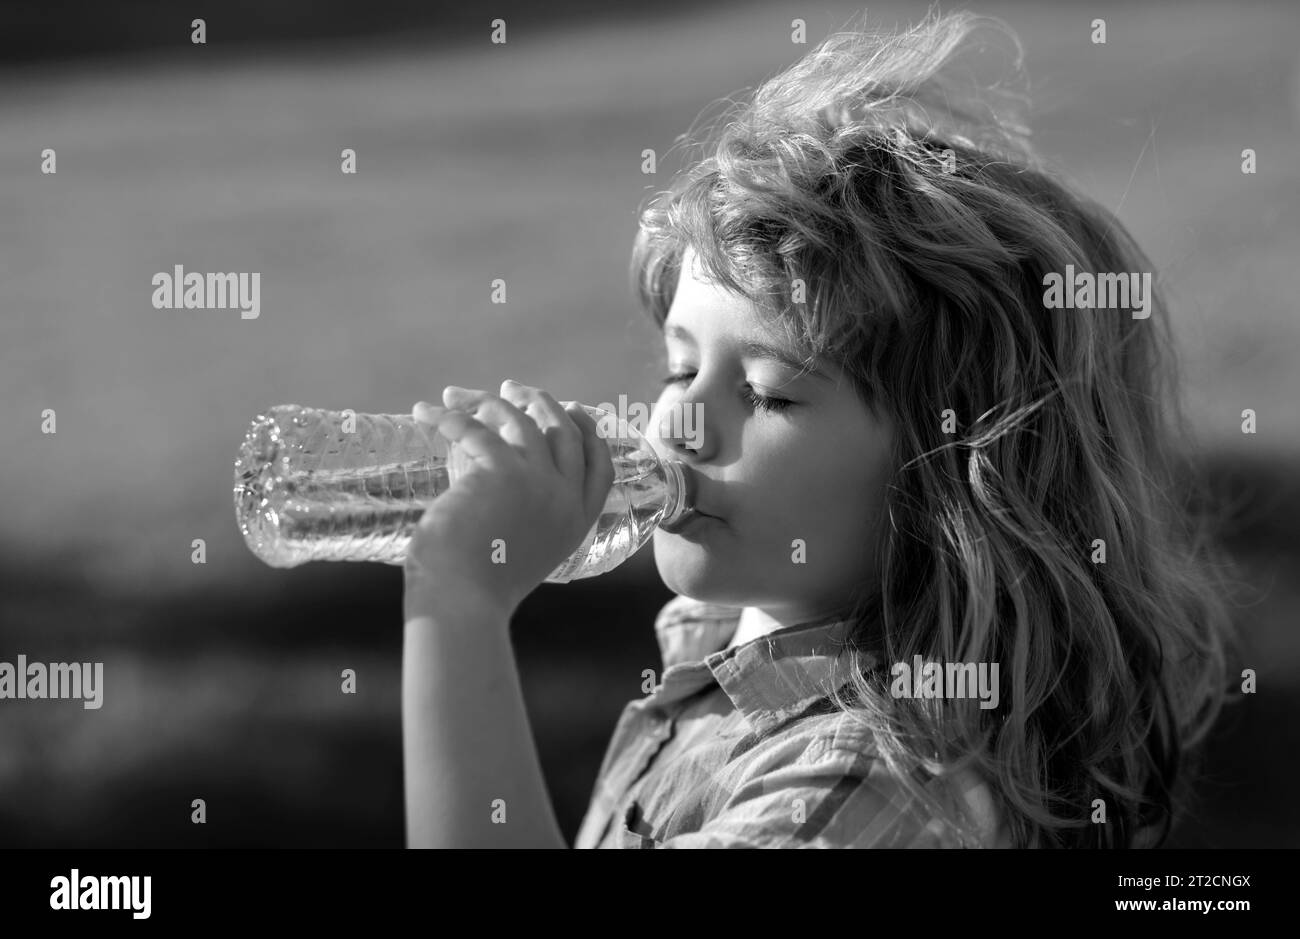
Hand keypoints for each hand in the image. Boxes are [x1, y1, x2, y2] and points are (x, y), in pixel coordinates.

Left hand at [403, 379, 615, 622]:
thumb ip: (526, 517)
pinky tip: (427, 413)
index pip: (600, 465)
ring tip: (458, 394)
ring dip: (490, 400)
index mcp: (576, 522)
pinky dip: (448, 417)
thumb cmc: (478, 587)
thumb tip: (497, 475)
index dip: (588, 431)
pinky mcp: (503, 472)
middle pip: (566, 431)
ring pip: (522, 421)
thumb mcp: (521, 550)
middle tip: (513, 389)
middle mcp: (565, 498)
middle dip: (541, 402)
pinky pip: (477, 429)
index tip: (572, 408)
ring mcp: (539, 483)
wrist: (463, 603)